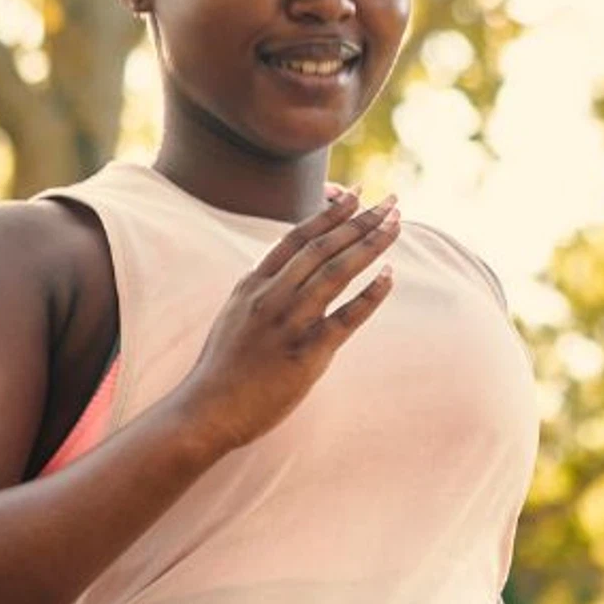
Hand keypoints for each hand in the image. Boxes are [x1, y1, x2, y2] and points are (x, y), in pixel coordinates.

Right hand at [168, 189, 403, 456]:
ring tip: (396, 224)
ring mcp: (288, 323)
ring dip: (370, 244)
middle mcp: (271, 296)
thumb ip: (259, 290)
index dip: (329, 214)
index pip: (297, 237)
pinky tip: (390, 276)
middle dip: (359, 220)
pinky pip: (346, 318)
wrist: (207, 410)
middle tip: (390, 200)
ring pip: (336, 272)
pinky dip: (370, 295)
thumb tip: (282, 267)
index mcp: (253, 284)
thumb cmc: (222, 368)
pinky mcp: (305, 354)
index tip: (355, 193)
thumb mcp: (234, 315)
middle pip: (322, 247)